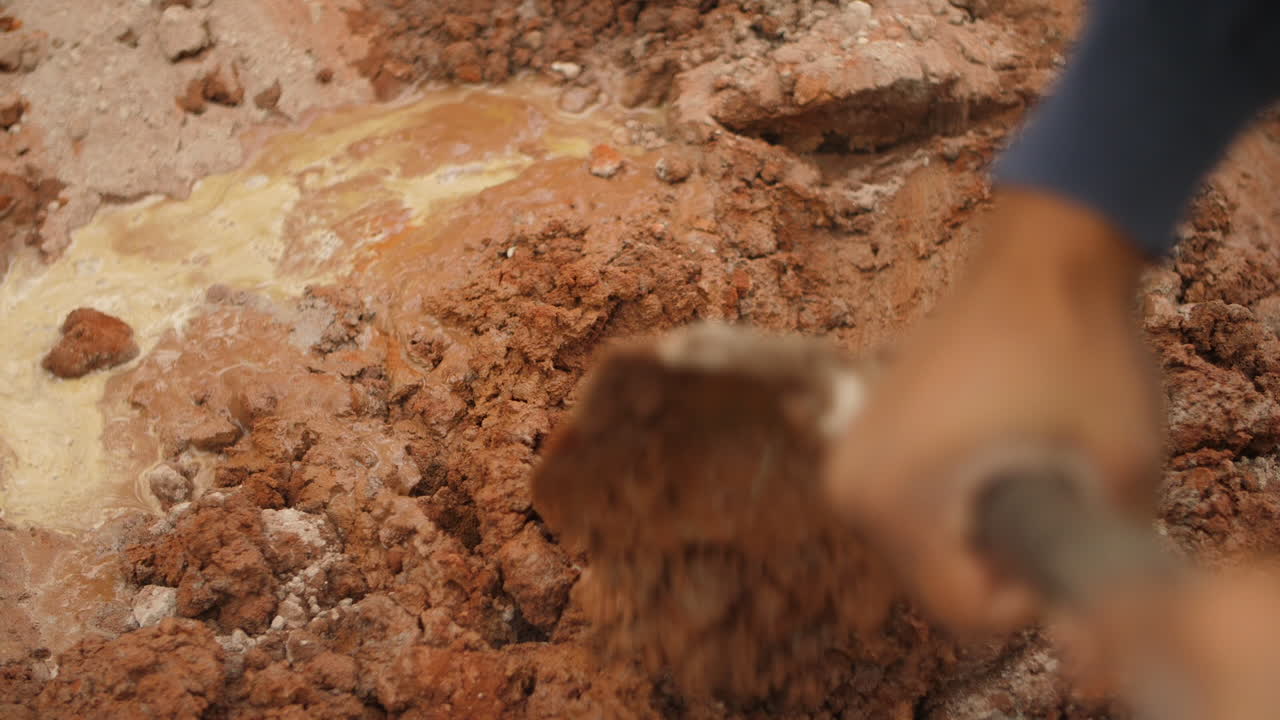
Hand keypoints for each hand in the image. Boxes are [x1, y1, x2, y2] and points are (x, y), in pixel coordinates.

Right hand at [825, 188, 1163, 635]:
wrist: (1042, 253)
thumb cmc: (1075, 346)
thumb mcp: (1121, 466)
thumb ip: (1104, 553)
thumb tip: (1085, 596)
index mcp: (894, 500)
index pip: (968, 611)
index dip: (1037, 589)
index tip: (1069, 525)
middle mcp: (851, 487)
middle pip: (941, 581)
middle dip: (1003, 560)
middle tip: (1055, 493)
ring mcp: (850, 457)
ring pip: (929, 544)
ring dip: (982, 528)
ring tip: (1028, 462)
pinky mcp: (865, 433)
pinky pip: (916, 503)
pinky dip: (961, 497)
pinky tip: (1000, 444)